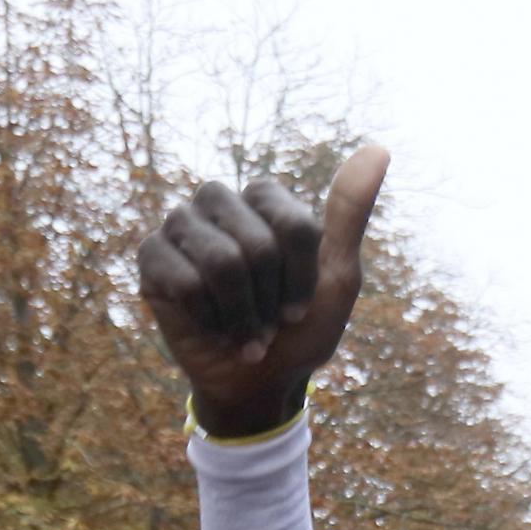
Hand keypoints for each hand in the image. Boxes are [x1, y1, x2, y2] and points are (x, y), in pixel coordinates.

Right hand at [139, 146, 388, 435]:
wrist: (259, 381)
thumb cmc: (300, 328)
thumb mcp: (338, 276)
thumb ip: (350, 213)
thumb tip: (379, 149)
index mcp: (265, 198)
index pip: (294, 227)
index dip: (301, 280)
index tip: (300, 308)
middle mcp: (220, 202)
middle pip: (258, 246)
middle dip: (271, 301)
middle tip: (268, 323)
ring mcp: (182, 226)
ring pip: (222, 263)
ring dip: (242, 315)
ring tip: (243, 331)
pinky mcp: (152, 257)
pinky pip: (185, 283)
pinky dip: (209, 320)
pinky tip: (211, 328)